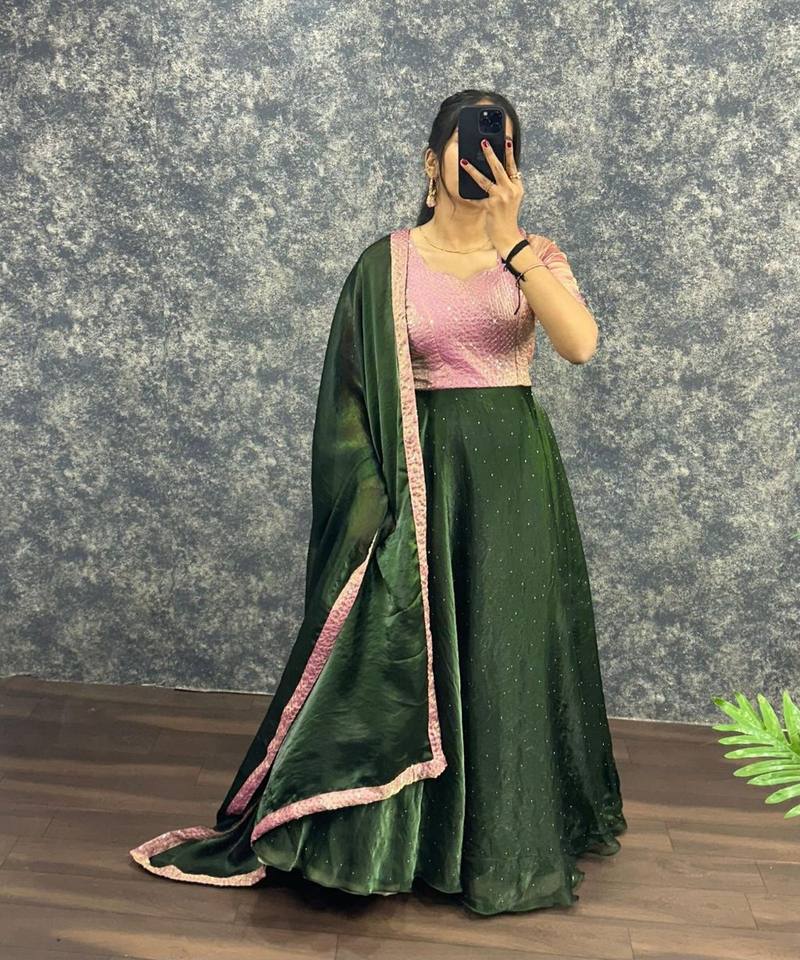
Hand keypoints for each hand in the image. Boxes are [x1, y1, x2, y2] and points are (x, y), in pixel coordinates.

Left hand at [459, 137, 523, 254]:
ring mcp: (500, 198)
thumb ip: (506, 186)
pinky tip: (460, 187)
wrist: (508, 236)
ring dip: (472, 169)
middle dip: (490, 154)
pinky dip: (469, 193)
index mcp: (517, 187)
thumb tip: (493, 172)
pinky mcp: (490, 205)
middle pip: (499, 168)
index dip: (510, 153)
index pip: (513, 166)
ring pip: (484, 180)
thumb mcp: (512, 200)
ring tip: (464, 161)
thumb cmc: (507, 217)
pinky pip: (477, 197)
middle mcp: (510, 190)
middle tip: (483, 142)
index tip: (506, 140)